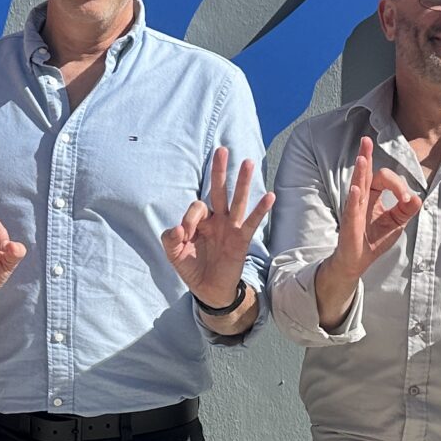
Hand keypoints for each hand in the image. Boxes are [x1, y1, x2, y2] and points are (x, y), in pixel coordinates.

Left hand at [161, 148, 275, 308]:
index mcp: (201, 221)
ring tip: (247, 162)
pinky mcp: (241, 240)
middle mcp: (217, 220)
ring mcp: (231, 228)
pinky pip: (251, 222)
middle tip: (221, 150)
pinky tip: (270, 196)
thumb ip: (170, 240)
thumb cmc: (193, 269)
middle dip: (219, 171)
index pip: (196, 207)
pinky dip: (260, 210)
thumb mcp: (174, 255)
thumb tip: (177, 228)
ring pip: (237, 201)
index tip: (184, 234)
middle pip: (219, 191)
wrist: (208, 291)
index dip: (189, 218)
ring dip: (242, 182)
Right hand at [322, 137, 420, 288]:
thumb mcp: (396, 223)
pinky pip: (352, 209)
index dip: (398, 185)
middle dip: (366, 155)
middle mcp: (361, 199)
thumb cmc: (373, 240)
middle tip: (366, 140)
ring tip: (362, 158)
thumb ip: (406, 209)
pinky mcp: (350, 224)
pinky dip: (354, 199)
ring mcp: (353, 210)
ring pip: (357, 187)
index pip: (383, 179)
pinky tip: (356, 189)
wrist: (357, 261)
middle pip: (365, 174)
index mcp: (372, 195)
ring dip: (360, 172)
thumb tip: (417, 198)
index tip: (407, 198)